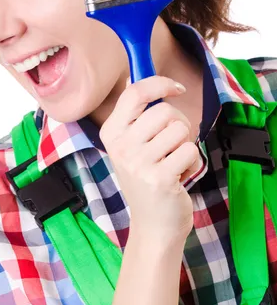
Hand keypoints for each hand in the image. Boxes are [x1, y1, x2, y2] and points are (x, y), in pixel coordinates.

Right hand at [100, 76, 201, 242]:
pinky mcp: (159, 178)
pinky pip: (190, 151)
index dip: (159, 83)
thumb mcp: (133, 145)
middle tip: (174, 143)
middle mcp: (121, 147)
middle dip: (179, 123)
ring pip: (180, 129)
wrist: (153, 226)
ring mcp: (138, 163)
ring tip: (174, 161)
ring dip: (186, 144)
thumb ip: (137, 114)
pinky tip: (180, 176)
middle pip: (163, 110)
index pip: (134, 93)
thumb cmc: (147, 179)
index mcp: (111, 133)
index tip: (176, 88)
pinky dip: (193, 162)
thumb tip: (142, 78)